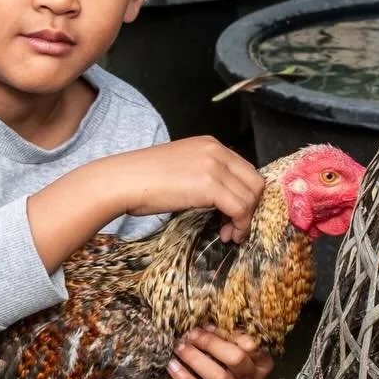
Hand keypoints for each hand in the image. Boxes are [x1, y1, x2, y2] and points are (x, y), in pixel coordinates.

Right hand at [117, 138, 264, 242]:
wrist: (124, 181)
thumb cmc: (144, 179)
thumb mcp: (183, 168)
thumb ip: (206, 174)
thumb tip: (222, 197)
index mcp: (211, 144)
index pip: (245, 170)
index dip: (246, 196)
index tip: (234, 215)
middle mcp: (217, 150)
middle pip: (254, 182)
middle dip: (250, 208)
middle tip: (234, 227)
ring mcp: (214, 166)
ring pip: (250, 197)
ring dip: (245, 220)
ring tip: (228, 234)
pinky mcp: (210, 185)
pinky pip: (240, 208)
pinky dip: (239, 225)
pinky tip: (226, 234)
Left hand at [168, 327, 272, 378]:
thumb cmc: (223, 366)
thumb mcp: (232, 351)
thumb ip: (226, 337)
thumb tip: (204, 323)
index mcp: (261, 363)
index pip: (251, 344)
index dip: (228, 333)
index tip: (208, 326)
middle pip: (236, 358)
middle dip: (210, 343)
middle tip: (191, 335)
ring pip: (219, 377)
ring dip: (196, 359)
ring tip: (180, 348)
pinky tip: (173, 367)